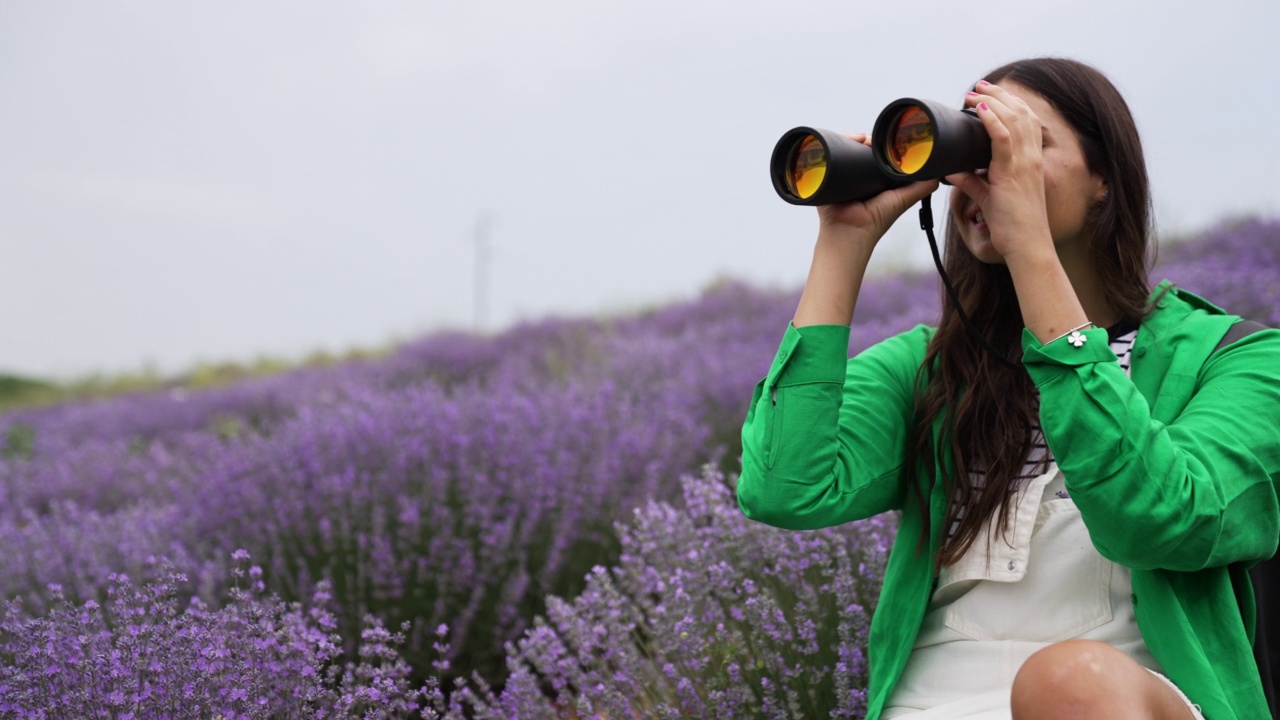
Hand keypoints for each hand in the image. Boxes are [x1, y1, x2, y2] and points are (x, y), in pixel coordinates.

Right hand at [816, 133, 938, 243]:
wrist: (849, 231)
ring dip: (853, 141)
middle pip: (863, 150)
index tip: (890, 136)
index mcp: (875, 180)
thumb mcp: (903, 199)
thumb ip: (921, 187)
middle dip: (869, 140)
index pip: (880, 155)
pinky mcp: (826, 175)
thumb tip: (938, 173)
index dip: (885, 144)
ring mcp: (842, 174)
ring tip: (861, 138)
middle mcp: (859, 176)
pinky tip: (846, 139)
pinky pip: (829, 155)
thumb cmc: (875, 220)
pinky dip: (835, 145)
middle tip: (873, 136)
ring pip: (847, 150)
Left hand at [943, 82, 1053, 261]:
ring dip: (992, 102)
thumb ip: (971, 181)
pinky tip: (980, 110)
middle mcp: (1031, 157)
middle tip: (979, 85)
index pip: (1024, 121)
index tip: (988, 94)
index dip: (1008, 103)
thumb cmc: (1012, 225)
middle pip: (1020, 113)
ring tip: (974, 92)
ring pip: (1012, 120)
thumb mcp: (989, 197)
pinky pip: (1003, 139)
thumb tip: (950, 171)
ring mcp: (1024, 163)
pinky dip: (991, 121)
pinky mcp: (1013, 172)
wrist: (1026, 244)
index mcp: (1030, 160)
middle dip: (999, 95)